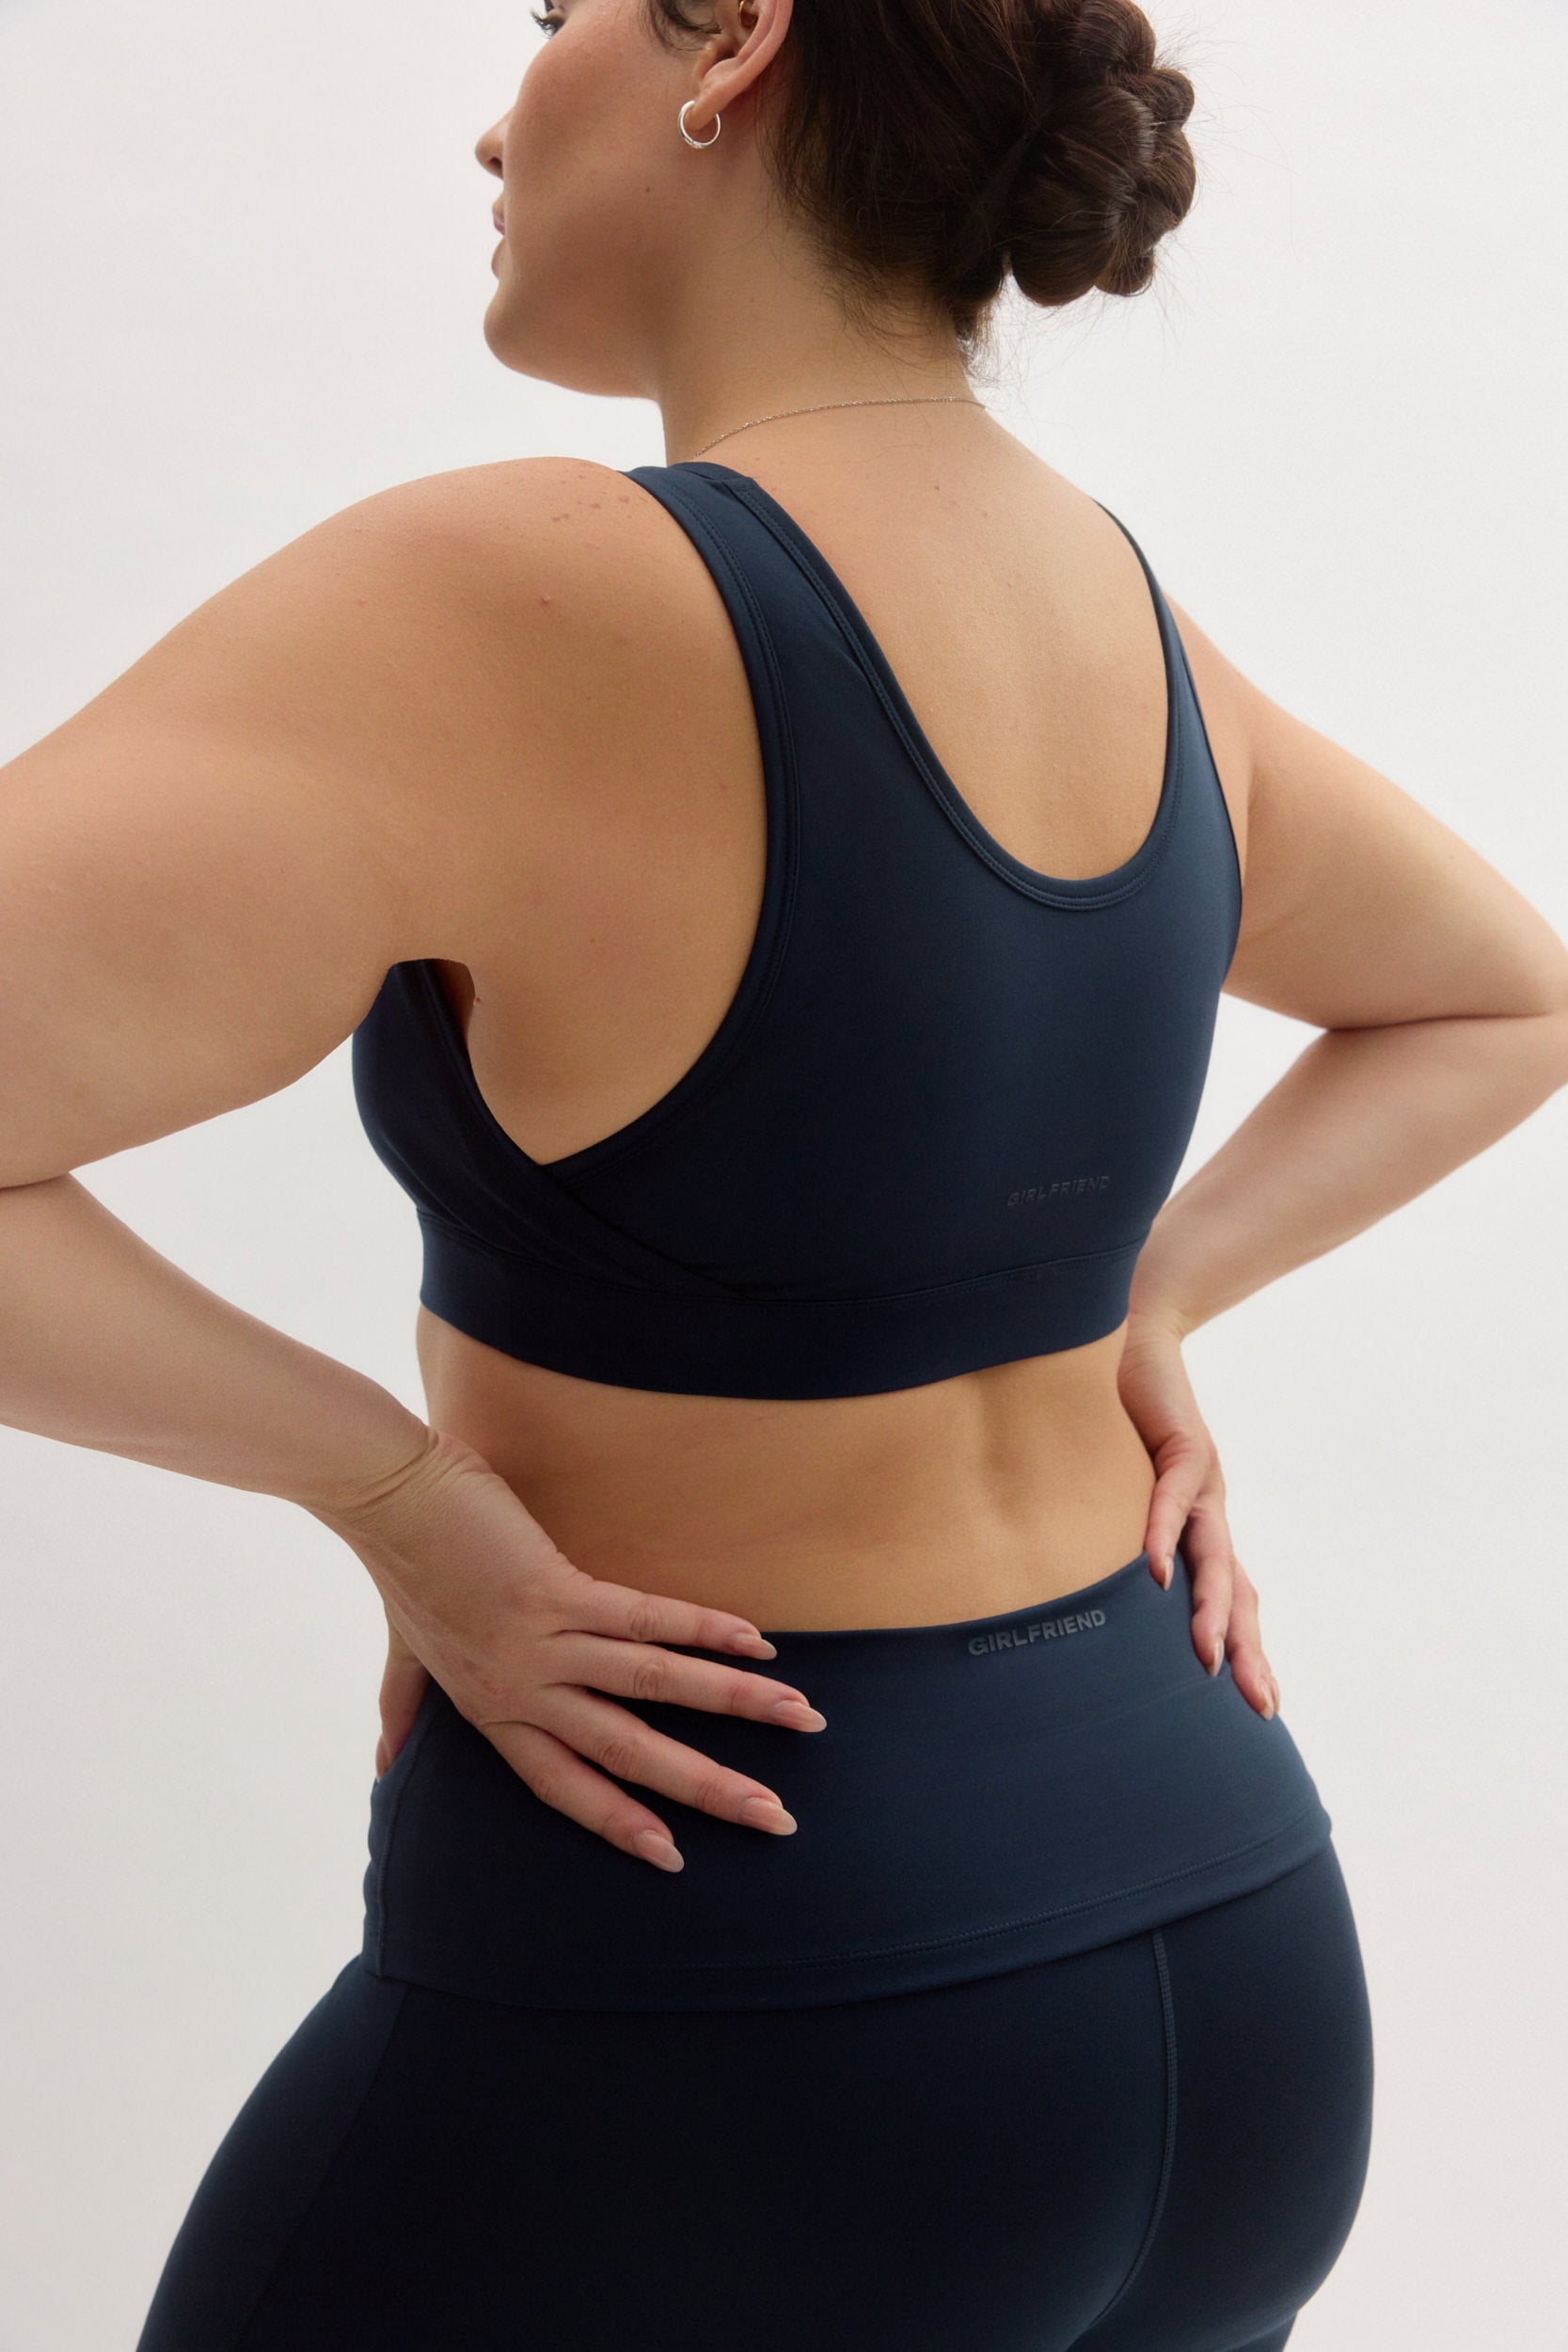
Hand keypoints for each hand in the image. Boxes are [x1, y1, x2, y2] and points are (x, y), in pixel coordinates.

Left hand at [310, 1426, 827, 1871]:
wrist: (384, 1496)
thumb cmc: (400, 1566)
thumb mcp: (402, 1654)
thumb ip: (400, 1709)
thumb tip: (383, 1766)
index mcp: (495, 1711)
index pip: (567, 1786)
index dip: (621, 1822)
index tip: (675, 1860)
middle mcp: (524, 1690)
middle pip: (628, 1754)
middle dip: (708, 1789)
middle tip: (776, 1819)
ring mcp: (544, 1642)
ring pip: (653, 1686)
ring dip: (733, 1705)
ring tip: (799, 1719)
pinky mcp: (557, 1589)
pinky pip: (646, 1618)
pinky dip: (705, 1630)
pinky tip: (757, 1643)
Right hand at [1116, 1309, 1279, 1719]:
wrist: (1132, 1336)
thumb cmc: (1114, 1417)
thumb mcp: (1115, 1490)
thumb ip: (1109, 1534)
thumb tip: (1072, 1587)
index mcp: (1198, 1527)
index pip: (1232, 1599)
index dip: (1247, 1649)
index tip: (1260, 1706)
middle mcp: (1209, 1512)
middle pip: (1238, 1591)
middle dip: (1247, 1649)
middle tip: (1257, 1703)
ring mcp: (1201, 1481)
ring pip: (1215, 1556)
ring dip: (1211, 1608)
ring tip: (1207, 1655)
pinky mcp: (1185, 1445)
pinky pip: (1173, 1500)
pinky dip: (1162, 1537)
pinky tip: (1157, 1574)